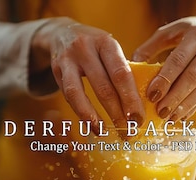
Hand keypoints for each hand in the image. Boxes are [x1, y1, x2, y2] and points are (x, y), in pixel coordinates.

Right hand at [48, 18, 143, 133]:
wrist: (61, 33)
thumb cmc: (95, 47)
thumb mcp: (110, 50)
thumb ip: (122, 71)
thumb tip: (139, 106)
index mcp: (106, 43)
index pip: (121, 74)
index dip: (131, 98)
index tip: (139, 118)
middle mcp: (85, 48)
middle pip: (103, 86)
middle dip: (117, 112)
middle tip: (128, 131)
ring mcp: (67, 59)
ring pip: (78, 92)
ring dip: (93, 116)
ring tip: (105, 131)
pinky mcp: (55, 71)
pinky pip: (68, 96)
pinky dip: (81, 113)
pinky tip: (91, 125)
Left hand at [132, 13, 195, 119]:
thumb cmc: (192, 32)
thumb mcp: (173, 31)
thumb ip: (152, 45)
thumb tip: (133, 62)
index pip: (180, 59)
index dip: (166, 79)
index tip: (152, 95)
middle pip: (194, 75)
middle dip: (176, 96)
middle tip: (160, 112)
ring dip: (187, 105)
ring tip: (170, 118)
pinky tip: (183, 115)